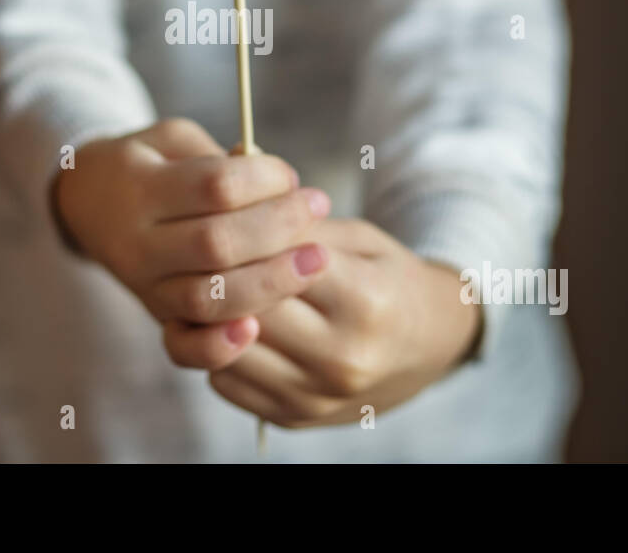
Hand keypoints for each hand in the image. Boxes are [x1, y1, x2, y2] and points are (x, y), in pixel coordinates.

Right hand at [53, 118, 331, 361]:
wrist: (89, 203)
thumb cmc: (150, 164)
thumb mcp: (173, 140)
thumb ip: (219, 158)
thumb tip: (281, 185)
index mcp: (141, 187)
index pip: (215, 186)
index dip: (264, 179)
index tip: (291, 176)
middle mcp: (139, 242)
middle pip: (216, 244)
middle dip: (279, 227)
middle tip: (319, 206)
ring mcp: (147, 287)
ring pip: (209, 298)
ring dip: (270, 282)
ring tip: (317, 260)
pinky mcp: (159, 317)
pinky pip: (186, 346)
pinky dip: (219, 346)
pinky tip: (254, 329)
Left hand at [203, 217, 481, 427]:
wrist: (428, 346)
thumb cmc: (389, 279)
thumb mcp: (360, 239)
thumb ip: (300, 228)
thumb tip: (235, 209)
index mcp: (366, 301)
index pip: (277, 263)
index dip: (243, 237)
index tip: (223, 217)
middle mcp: (343, 358)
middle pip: (248, 309)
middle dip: (219, 275)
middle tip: (200, 248)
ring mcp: (317, 396)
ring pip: (227, 350)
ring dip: (208, 315)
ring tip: (206, 284)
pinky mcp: (294, 418)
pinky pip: (226, 383)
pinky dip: (216, 350)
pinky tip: (223, 322)